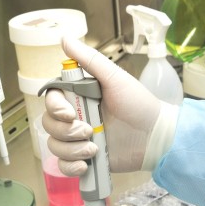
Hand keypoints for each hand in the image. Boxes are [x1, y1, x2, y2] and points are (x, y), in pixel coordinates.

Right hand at [42, 37, 179, 174]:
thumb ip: (89, 60)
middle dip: (65, 132)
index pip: (51, 101)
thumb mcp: (114, 78)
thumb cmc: (139, 105)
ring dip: (71, 150)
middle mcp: (76, 117)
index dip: (54, 109)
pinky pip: (63, 166)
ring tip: (93, 149)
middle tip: (89, 131)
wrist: (156, 136)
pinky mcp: (85, 159)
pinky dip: (70, 166)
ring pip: (54, 146)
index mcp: (79, 97)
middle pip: (49, 125)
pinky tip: (85, 164)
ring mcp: (80, 140)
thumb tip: (65, 39)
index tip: (69, 114)